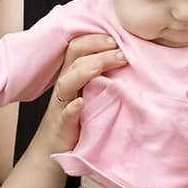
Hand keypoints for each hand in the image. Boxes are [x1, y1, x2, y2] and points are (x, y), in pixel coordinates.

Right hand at [30, 34, 126, 157]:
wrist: (54, 149)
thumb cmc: (79, 118)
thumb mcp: (92, 92)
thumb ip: (105, 76)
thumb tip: (132, 60)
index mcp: (73, 74)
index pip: (78, 47)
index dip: (96, 39)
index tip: (118, 39)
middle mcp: (66, 85)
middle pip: (74, 57)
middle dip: (97, 49)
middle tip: (122, 53)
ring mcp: (61, 105)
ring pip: (67, 81)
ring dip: (86, 71)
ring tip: (104, 66)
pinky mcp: (62, 126)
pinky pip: (64, 115)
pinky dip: (71, 108)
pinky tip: (80, 103)